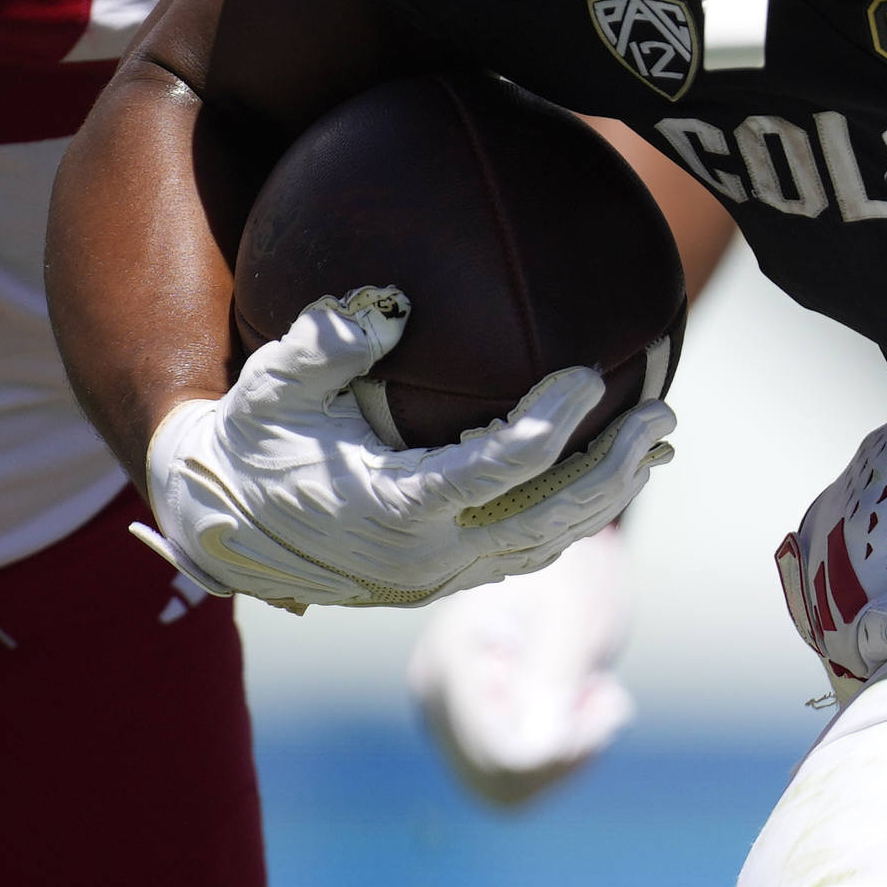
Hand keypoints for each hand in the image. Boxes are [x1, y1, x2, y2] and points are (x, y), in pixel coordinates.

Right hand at [139, 289, 670, 608]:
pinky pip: (528, 552)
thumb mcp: (272, 384)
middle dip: (616, 466)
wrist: (222, 525)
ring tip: (657, 441)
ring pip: (550, 542)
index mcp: (394, 508)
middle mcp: (429, 557)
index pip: (500, 468)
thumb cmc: (253, 441)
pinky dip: (576, 515)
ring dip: (611, 493)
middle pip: (551, 517)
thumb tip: (393, 306)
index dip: (551, 422)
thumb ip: (327, 343)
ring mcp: (443, 577)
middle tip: (664, 413)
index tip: (586, 374)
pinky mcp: (447, 580)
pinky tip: (608, 474)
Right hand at [406, 520, 636, 807]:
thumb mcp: (571, 620)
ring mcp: (449, 714)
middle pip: (502, 783)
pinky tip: (577, 704)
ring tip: (590, 695)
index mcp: (454, 664)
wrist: (563, 550)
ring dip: (567, 757)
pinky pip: (516, 776)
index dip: (564, 750)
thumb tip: (537, 759)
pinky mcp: (472, 723)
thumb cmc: (569, 570)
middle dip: (567, 756)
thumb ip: (551, 684)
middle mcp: (437, 697)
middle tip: (602, 698)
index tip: (600, 698)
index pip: (502, 756)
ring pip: (509, 790)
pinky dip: (560, 754)